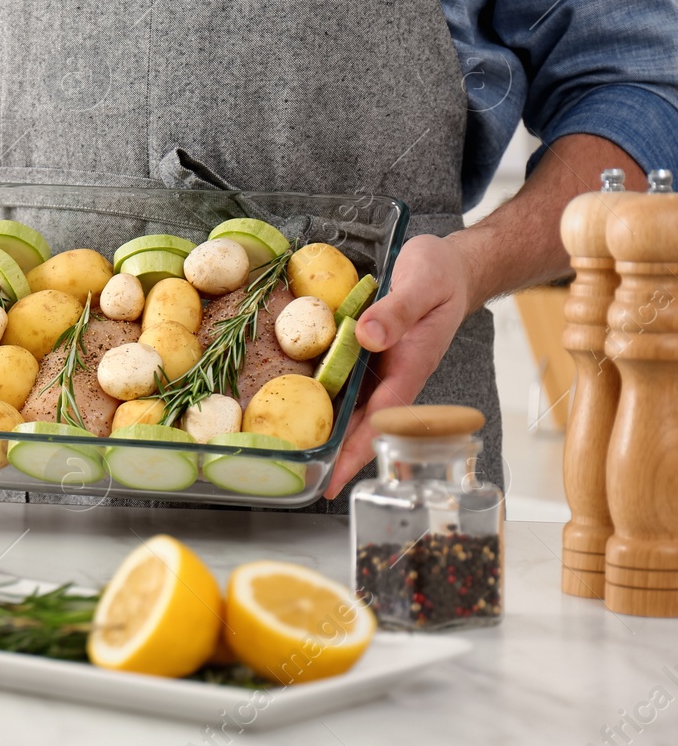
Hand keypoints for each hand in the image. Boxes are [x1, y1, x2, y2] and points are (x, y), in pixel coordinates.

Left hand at [324, 234, 474, 498]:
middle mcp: (395, 374)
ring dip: (328, 428)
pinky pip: (346, 381)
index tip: (334, 479)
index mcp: (411, 366)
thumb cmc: (441, 275)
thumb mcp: (423, 285)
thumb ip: (397, 310)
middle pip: (364, 424)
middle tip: (303, 478)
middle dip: (337, 453)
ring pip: (352, 407)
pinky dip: (324, 394)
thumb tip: (367, 336)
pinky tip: (299, 403)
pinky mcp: (370, 354)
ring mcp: (382, 367)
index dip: (357, 451)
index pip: (383, 420)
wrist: (450, 266)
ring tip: (295, 453)